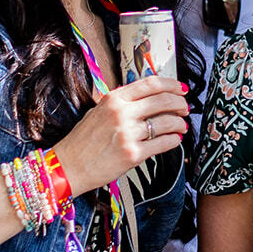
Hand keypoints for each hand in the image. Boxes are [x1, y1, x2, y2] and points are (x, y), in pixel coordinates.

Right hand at [52, 75, 188, 194]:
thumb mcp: (99, 111)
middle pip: (163, 100)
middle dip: (180, 103)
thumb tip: (150, 98)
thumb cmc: (82, 142)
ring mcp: (128, 134)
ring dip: (180, 123)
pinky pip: (163, 144)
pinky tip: (175, 140)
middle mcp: (122, 113)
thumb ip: (122, 103)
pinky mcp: (132, 154)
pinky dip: (174, 141)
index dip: (172, 84)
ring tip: (181, 126)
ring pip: (167, 122)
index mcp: (114, 99)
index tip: (181, 88)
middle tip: (185, 108)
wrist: (67, 167)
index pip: (151, 84)